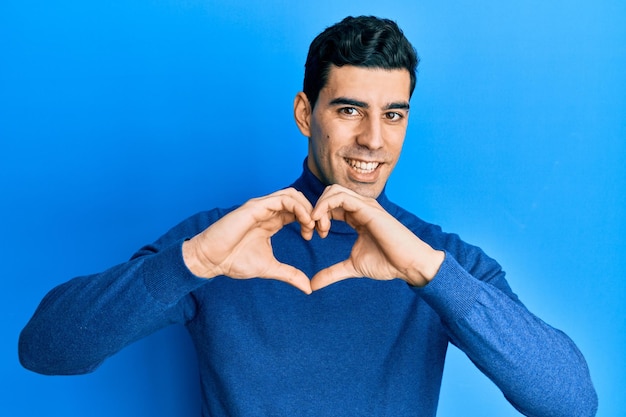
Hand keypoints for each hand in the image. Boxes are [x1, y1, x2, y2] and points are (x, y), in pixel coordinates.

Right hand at [182, 188, 315, 293]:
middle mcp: (267, 210)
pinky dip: (298, 207)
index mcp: (272, 221)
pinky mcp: (255, 206)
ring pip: (293, 195)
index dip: (312, 220)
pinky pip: (283, 199)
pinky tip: (305, 222)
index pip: (298, 211)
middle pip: (299, 200)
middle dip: (315, 212)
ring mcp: (261, 206)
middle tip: (322, 230)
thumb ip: (290, 274)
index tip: (319, 236)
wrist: (211, 260)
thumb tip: (309, 288)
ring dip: (308, 208)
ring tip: (314, 225)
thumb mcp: (270, 268)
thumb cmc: (234, 261)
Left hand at [310, 185, 444, 290]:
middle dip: (315, 209)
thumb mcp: (352, 267)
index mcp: (356, 216)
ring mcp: (365, 205)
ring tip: (318, 227)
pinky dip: (325, 206)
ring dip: (319, 207)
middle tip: (312, 230)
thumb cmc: (387, 263)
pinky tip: (320, 222)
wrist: (409, 264)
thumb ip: (332, 273)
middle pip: (329, 193)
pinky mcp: (367, 208)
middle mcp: (360, 207)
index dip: (317, 217)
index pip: (331, 205)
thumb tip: (313, 284)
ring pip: (333, 191)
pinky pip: (340, 197)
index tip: (312, 236)